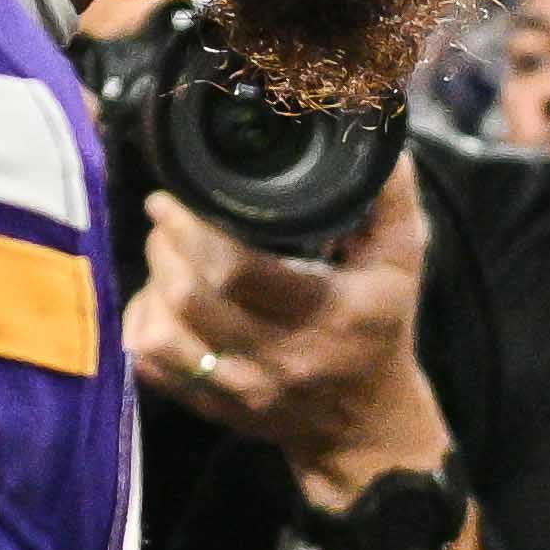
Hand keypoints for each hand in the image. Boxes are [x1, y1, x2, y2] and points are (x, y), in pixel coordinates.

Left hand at [127, 170, 446, 511]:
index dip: (193, 230)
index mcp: (333, 316)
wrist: (365, 424)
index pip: (241, 271)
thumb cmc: (380, 329)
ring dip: (151, 284)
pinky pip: (152, 368)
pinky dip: (146, 326)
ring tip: (163, 254)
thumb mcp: (403, 262)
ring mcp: (244, 392)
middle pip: (190, 297)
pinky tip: (161, 302)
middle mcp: (285, 359)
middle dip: (164, 246)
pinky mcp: (214, 410)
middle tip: (165, 217)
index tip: (175, 199)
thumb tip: (368, 125)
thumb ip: (386, 197)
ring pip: (163, 335)